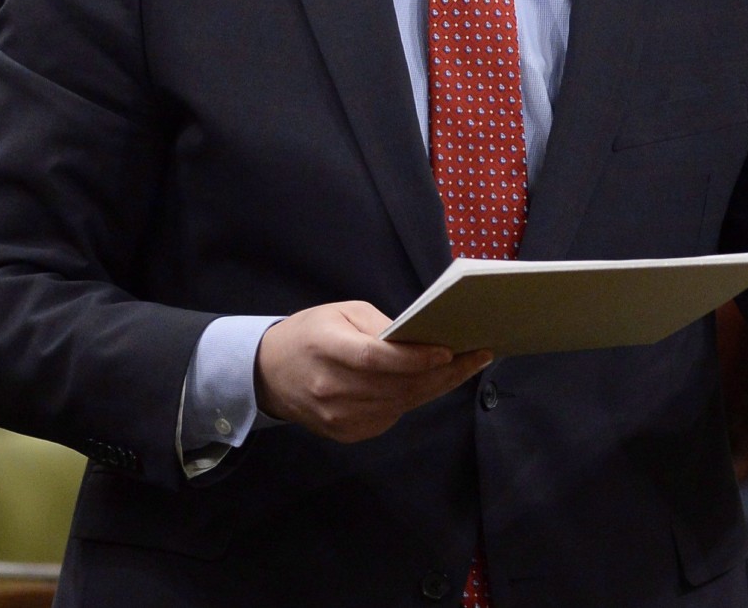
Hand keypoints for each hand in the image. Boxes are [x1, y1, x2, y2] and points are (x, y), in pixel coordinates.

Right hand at [253, 301, 491, 443]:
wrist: (270, 374)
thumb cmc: (310, 334)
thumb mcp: (340, 313)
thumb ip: (378, 327)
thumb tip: (420, 340)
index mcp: (327, 350)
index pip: (376, 359)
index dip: (414, 358)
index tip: (449, 351)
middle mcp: (332, 389)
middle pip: (397, 386)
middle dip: (444, 373)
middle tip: (478, 356)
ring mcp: (339, 417)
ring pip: (401, 404)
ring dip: (437, 387)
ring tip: (467, 367)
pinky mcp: (346, 434)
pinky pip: (391, 416)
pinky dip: (414, 399)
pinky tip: (434, 383)